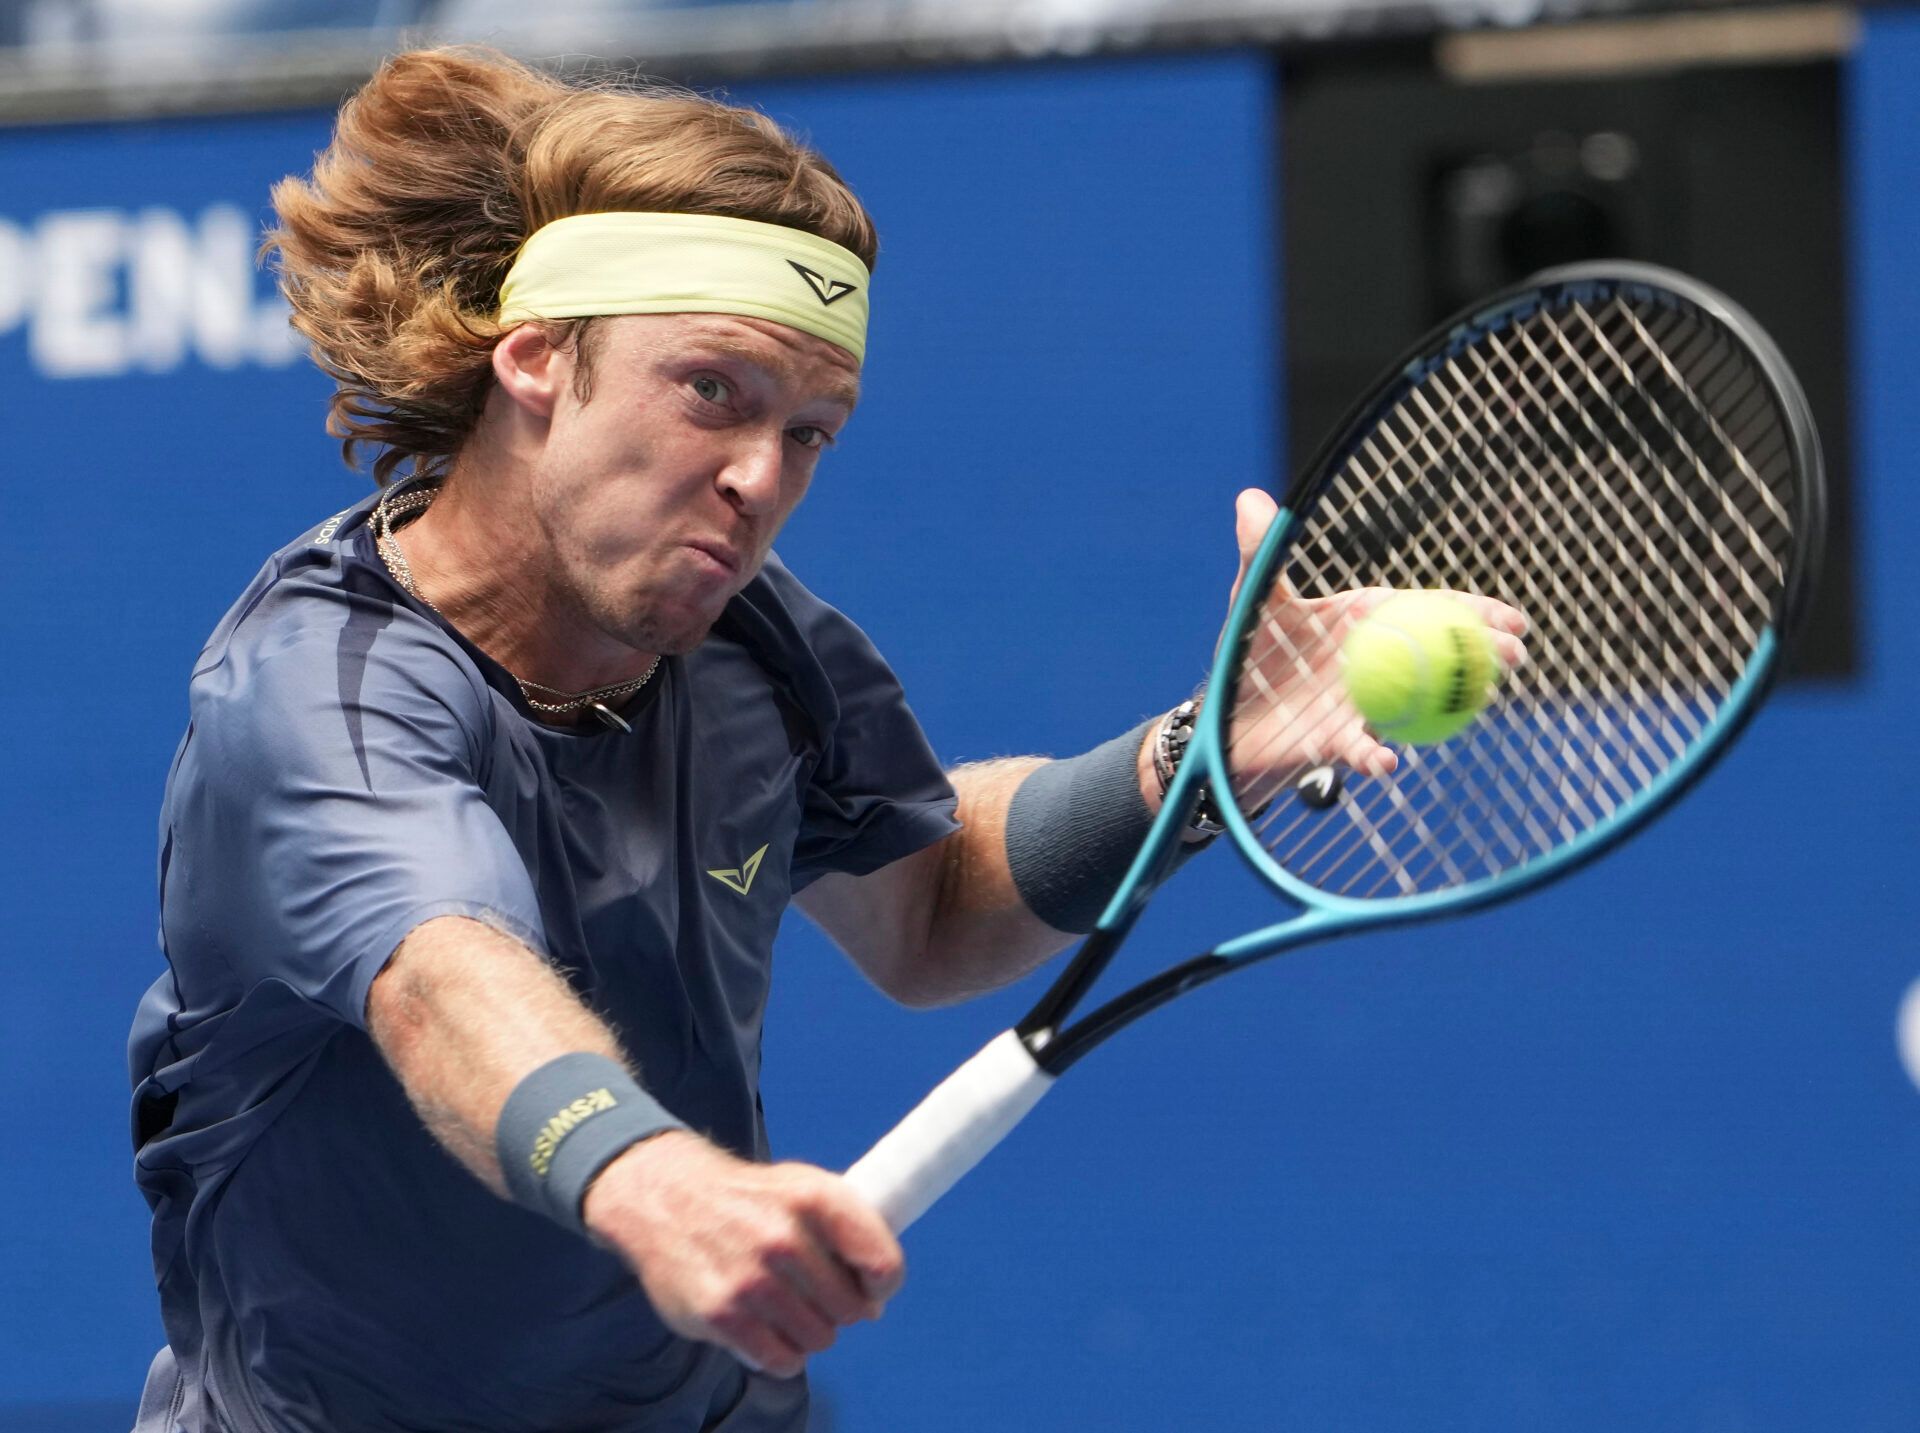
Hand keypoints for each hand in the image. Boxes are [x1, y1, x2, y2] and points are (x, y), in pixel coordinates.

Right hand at [581, 1131, 904, 1377]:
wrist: (669, 1197)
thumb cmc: (752, 1198)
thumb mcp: (805, 1186)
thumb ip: (849, 1228)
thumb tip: (878, 1290)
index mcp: (816, 1199)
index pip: (883, 1264)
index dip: (883, 1283)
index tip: (872, 1287)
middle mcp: (785, 1237)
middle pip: (852, 1310)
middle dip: (842, 1308)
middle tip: (818, 1294)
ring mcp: (751, 1279)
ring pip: (819, 1338)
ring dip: (810, 1331)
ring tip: (788, 1306)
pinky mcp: (721, 1313)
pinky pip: (781, 1360)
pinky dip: (782, 1353)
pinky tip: (769, 1328)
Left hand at [1218, 489, 1528, 791]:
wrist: (1228, 711)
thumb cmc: (1249, 648)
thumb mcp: (1256, 596)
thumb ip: (1260, 550)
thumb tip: (1250, 497)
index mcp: (1368, 620)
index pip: (1431, 610)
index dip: (1475, 613)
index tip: (1515, 619)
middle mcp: (1377, 661)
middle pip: (1442, 656)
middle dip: (1483, 656)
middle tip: (1516, 656)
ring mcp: (1364, 702)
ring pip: (1418, 703)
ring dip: (1452, 703)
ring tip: (1482, 701)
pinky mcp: (1338, 740)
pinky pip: (1360, 749)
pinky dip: (1373, 756)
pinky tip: (1387, 762)